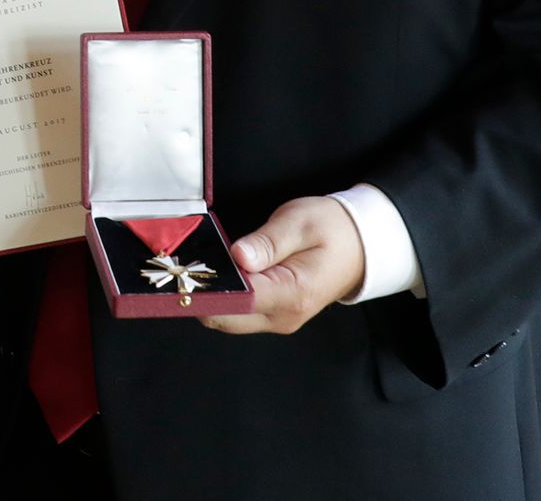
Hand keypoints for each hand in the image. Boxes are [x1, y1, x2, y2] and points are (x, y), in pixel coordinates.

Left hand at [199, 196, 364, 334]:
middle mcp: (284, 315)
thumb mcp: (299, 222)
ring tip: (194, 267)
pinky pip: (239, 312)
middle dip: (200, 296)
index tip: (184, 272)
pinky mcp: (274, 314)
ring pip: (229, 319)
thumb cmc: (332, 229)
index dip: (208, 288)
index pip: (238, 301)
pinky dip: (223, 297)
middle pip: (226, 318)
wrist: (360, 244)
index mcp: (293, 293)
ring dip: (210, 298)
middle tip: (180, 266)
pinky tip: (214, 274)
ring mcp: (278, 319)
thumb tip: (239, 256)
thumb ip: (267, 241)